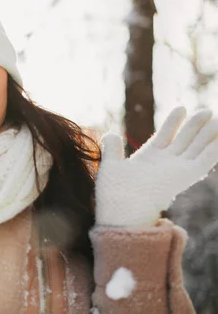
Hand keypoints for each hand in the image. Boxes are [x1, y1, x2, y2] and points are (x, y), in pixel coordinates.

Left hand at [95, 106, 217, 226]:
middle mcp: (166, 163)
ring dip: (209, 133)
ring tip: (217, 118)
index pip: (165, 135)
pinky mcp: (187, 176)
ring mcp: (177, 169)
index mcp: (149, 158)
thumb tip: (109, 134)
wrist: (121, 209)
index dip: (173, 122)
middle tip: (208, 110)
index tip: (182, 107)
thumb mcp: (111, 165)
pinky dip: (214, 149)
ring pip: (198, 146)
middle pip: (185, 139)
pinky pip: (205, 160)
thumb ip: (112, 149)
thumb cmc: (113, 192)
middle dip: (195, 125)